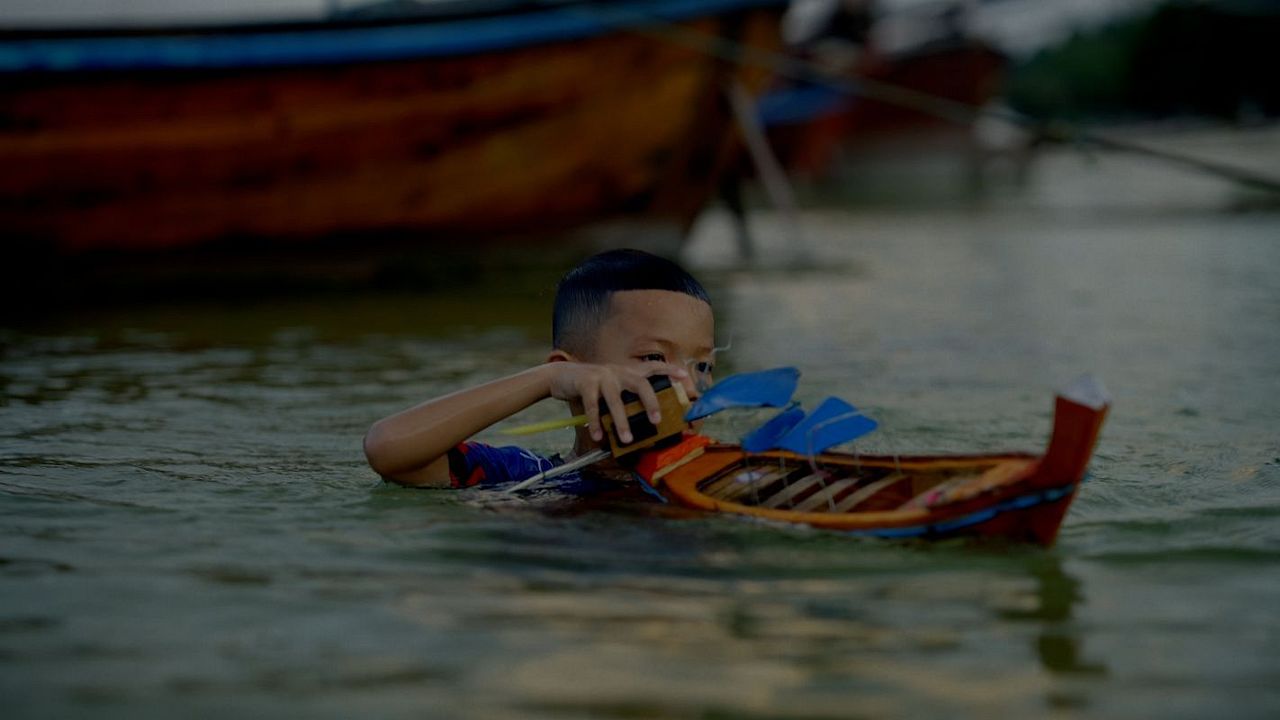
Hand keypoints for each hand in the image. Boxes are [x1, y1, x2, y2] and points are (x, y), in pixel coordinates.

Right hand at [546, 361, 692, 443]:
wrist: (561, 375)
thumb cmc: (592, 386)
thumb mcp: (612, 387)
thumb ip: (625, 398)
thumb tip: (640, 423)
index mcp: (627, 372)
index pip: (652, 367)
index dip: (669, 370)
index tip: (684, 376)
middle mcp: (618, 371)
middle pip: (640, 384)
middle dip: (651, 402)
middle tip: (656, 421)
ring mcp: (602, 376)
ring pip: (616, 400)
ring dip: (621, 421)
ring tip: (627, 439)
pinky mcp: (586, 382)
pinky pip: (593, 405)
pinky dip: (595, 422)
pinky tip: (597, 436)